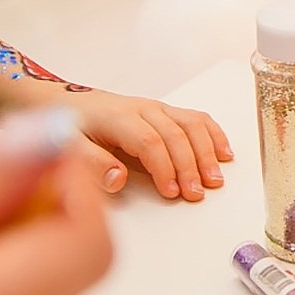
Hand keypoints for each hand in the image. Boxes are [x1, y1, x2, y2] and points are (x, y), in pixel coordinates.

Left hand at [71, 91, 232, 201]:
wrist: (72, 102)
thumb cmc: (74, 126)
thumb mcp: (70, 146)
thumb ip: (92, 163)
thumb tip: (119, 179)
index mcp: (119, 118)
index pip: (150, 142)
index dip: (164, 168)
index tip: (171, 192)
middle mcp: (144, 110)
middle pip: (176, 135)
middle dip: (190, 166)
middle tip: (197, 192)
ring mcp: (159, 109)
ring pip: (192, 125)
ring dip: (207, 152)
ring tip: (215, 179)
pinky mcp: (168, 112)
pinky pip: (197, 119)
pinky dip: (214, 135)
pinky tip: (224, 153)